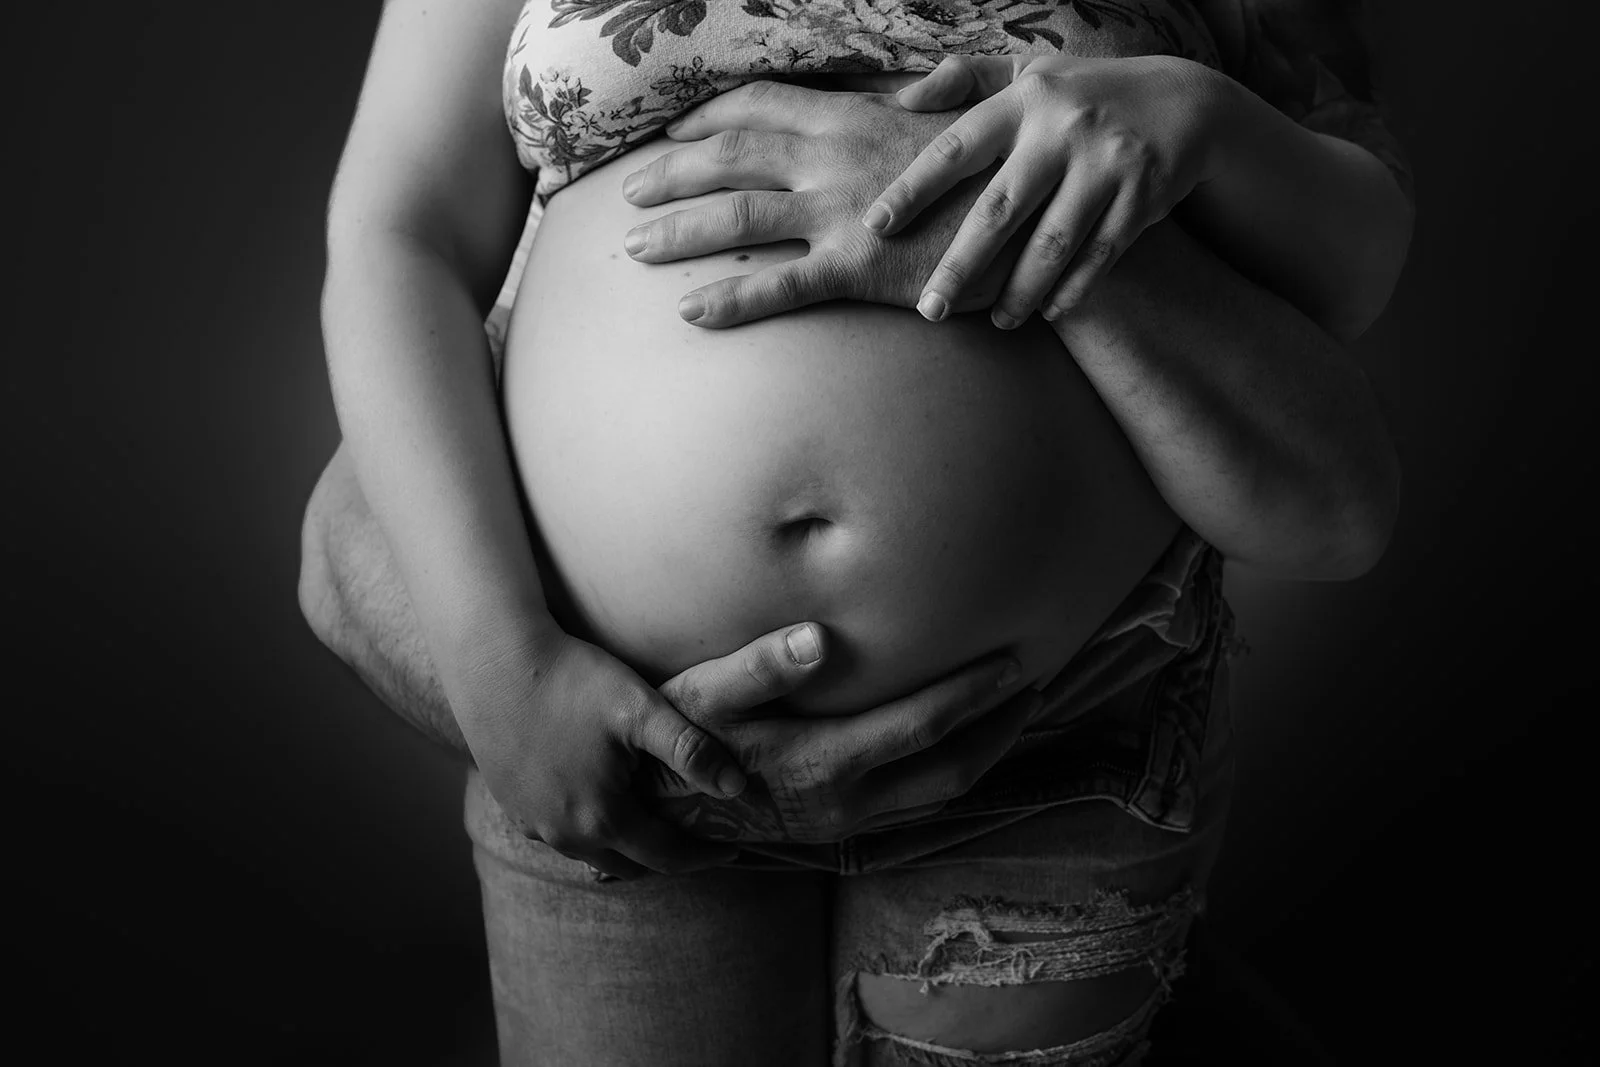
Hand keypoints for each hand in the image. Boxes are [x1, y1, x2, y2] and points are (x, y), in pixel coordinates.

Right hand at [451, 621, 758, 881]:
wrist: (494, 661)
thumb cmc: (572, 679)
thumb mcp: (641, 710)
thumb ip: (690, 751)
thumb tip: (737, 789)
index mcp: (602, 818)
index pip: (667, 857)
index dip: (703, 858)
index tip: (730, 852)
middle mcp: (565, 835)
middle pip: (630, 864)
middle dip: (667, 858)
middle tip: (697, 840)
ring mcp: (533, 824)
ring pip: (593, 853)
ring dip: (626, 847)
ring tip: (654, 825)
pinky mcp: (512, 806)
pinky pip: (561, 835)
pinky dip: (590, 831)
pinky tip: (601, 805)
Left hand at [620, 80, 1037, 327]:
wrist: (1044, 223)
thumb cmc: (1004, 171)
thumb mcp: (961, 118)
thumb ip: (927, 99)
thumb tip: (919, 86)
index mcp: (854, 118)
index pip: (763, 104)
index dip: (709, 117)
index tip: (673, 132)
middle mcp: (835, 158)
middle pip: (731, 158)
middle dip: (670, 172)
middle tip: (627, 191)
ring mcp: (842, 213)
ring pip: (737, 218)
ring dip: (677, 231)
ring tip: (632, 249)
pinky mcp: (857, 269)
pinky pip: (778, 287)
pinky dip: (729, 300)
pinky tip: (691, 312)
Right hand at [644, 623, 1042, 843]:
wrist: (653, 808)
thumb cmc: (673, 738)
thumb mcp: (702, 695)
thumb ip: (758, 667)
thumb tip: (816, 636)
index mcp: (824, 763)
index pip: (924, 727)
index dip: (975, 695)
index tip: (1014, 661)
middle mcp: (846, 802)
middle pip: (952, 770)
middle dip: (1000, 728)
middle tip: (1036, 683)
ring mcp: (845, 822)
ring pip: (941, 794)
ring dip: (984, 751)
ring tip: (1014, 708)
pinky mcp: (838, 827)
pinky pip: (917, 803)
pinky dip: (950, 769)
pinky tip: (957, 740)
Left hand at [867, 53, 1227, 326]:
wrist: (1186, 102)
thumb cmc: (1082, 95)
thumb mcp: (1028, 74)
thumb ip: (963, 81)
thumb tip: (900, 101)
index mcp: (1024, 100)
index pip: (956, 148)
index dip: (913, 188)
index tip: (875, 226)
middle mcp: (1063, 128)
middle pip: (999, 209)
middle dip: (960, 265)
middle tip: (928, 309)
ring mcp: (1106, 163)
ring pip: (1051, 243)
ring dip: (1019, 291)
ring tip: (996, 322)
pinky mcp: (1143, 195)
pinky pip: (1099, 256)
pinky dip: (1072, 290)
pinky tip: (1048, 313)